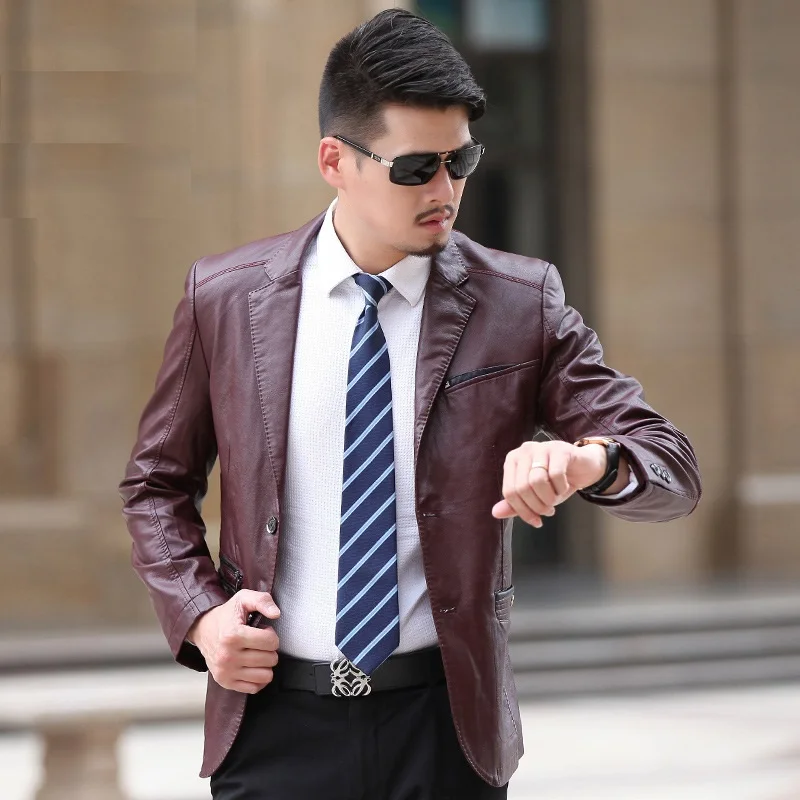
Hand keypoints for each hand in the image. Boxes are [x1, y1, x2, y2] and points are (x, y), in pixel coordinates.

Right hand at [187, 590, 280, 693]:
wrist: (202, 628)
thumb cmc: (227, 615)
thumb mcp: (243, 599)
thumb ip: (262, 600)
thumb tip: (276, 614)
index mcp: (233, 635)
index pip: (271, 642)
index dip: (271, 634)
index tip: (262, 631)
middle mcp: (228, 656)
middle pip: (270, 659)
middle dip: (269, 649)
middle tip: (257, 642)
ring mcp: (226, 672)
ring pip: (265, 676)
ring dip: (265, 664)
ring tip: (255, 653)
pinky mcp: (225, 682)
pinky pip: (254, 688)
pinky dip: (258, 678)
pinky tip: (252, 665)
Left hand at [491, 440, 606, 527]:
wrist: (583, 467)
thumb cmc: (555, 481)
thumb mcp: (534, 495)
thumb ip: (514, 504)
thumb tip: (495, 513)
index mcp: (512, 460)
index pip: (509, 491)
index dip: (522, 511)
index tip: (536, 521)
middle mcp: (524, 451)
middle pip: (522, 488)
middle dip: (537, 506)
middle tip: (549, 511)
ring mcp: (541, 447)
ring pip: (538, 481)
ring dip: (549, 498)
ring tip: (555, 499)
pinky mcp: (560, 449)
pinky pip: (556, 474)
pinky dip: (561, 487)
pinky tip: (565, 487)